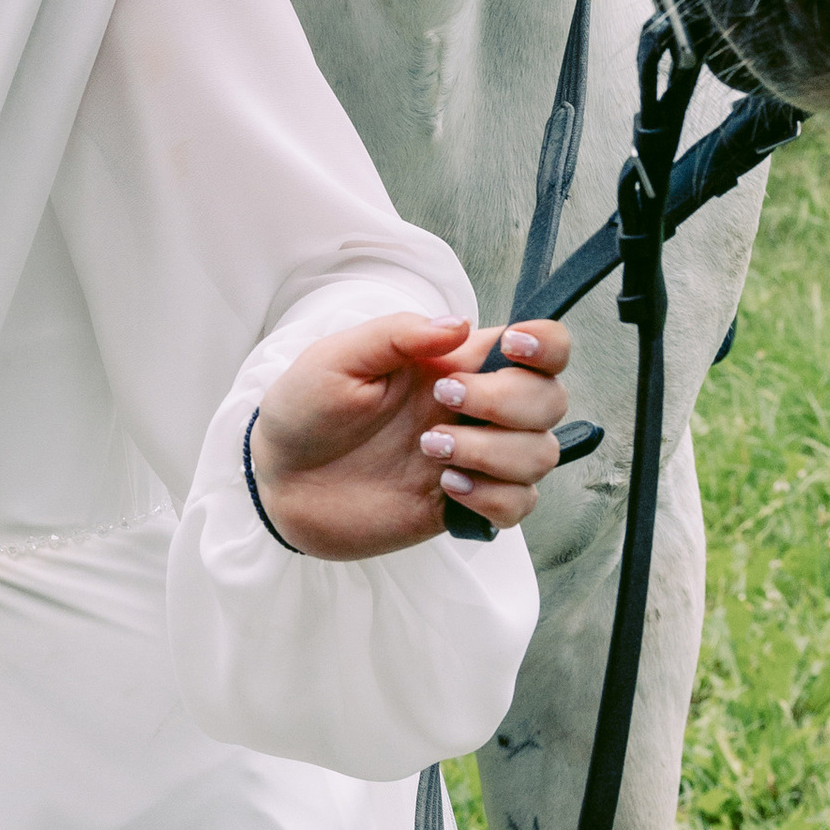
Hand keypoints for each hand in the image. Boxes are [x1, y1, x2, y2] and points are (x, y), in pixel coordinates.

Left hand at [250, 314, 571, 560]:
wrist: (279, 481)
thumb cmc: (305, 410)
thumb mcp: (337, 358)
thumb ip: (397, 335)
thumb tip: (459, 324)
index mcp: (453, 363)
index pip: (539, 346)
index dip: (544, 344)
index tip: (509, 349)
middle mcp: (475, 409)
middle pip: (550, 400)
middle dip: (506, 402)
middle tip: (442, 403)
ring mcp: (474, 459)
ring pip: (541, 454)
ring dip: (495, 453)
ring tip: (430, 452)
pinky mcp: (464, 506)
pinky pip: (519, 505)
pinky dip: (493, 497)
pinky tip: (445, 488)